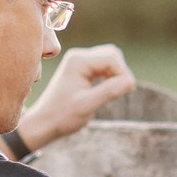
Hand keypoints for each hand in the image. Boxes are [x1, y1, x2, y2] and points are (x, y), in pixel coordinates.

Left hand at [16, 45, 136, 150]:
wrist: (45, 122)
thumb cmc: (62, 115)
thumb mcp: (88, 105)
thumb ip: (109, 91)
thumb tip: (131, 81)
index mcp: (78, 61)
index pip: (112, 58)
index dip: (123, 73)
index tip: (128, 90)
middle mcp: (79, 57)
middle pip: (112, 54)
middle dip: (121, 71)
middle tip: (123, 91)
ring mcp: (80, 62)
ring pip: (109, 60)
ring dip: (117, 74)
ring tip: (115, 92)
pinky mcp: (82, 70)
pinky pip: (103, 67)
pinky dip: (110, 77)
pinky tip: (107, 90)